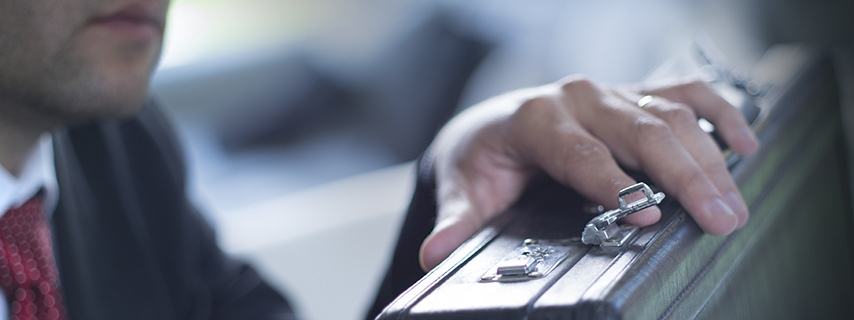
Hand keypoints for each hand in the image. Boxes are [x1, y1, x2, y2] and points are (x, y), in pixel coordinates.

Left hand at [419, 75, 758, 270]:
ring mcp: (609, 93)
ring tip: (735, 202)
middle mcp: (577, 99)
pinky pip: (682, 93)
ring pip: (669, 114)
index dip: (616, 186)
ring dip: (708, 157)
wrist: (489, 125)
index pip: (581, 154)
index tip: (648, 217)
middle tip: (720, 218)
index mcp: (536, 120)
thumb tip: (435, 252)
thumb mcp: (466, 189)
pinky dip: (717, 114)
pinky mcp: (630, 94)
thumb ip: (458, 220)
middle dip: (684, 177)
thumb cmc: (483, 160)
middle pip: (641, 132)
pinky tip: (743, 144)